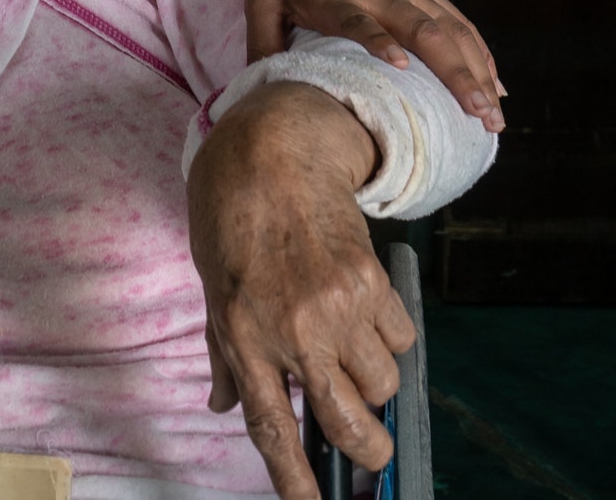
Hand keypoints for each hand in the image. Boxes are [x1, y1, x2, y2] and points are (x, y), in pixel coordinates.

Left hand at [188, 82, 412, 499]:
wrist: (270, 148)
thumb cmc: (231, 216)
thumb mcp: (214, 288)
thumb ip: (225, 356)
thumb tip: (224, 408)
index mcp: (244, 336)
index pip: (271, 430)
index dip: (295, 482)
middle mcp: (292, 330)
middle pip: (348, 425)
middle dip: (367, 449)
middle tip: (367, 444)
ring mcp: (335, 307)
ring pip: (383, 384)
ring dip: (375, 379)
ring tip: (352, 345)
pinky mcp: (370, 280)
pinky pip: (401, 338)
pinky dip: (391, 336)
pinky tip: (365, 308)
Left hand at [247, 0, 503, 132]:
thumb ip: (262, 43)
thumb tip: (264, 99)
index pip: (358, 19)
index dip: (378, 41)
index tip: (401, 67)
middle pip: (423, 29)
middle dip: (454, 72)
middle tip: (477, 114)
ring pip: (450, 28)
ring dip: (476, 70)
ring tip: (495, 117)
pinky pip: (457, 22)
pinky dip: (480, 52)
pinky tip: (496, 85)